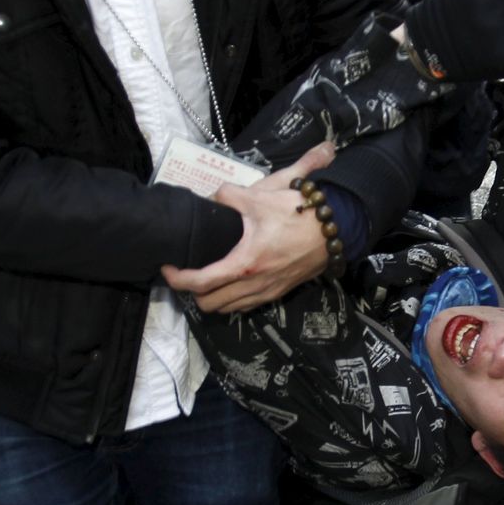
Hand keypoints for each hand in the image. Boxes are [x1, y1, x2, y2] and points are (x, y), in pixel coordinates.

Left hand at [161, 144, 335, 312]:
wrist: (336, 228)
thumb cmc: (298, 213)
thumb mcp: (260, 196)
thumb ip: (228, 195)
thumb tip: (212, 198)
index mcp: (244, 264)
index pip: (200, 283)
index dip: (177, 279)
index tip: (167, 268)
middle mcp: (254, 285)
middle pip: (209, 304)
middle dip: (192, 292)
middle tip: (188, 271)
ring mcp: (267, 292)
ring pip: (227, 309)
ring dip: (212, 297)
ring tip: (206, 276)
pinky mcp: (278, 293)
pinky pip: (245, 305)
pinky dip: (231, 298)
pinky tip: (231, 279)